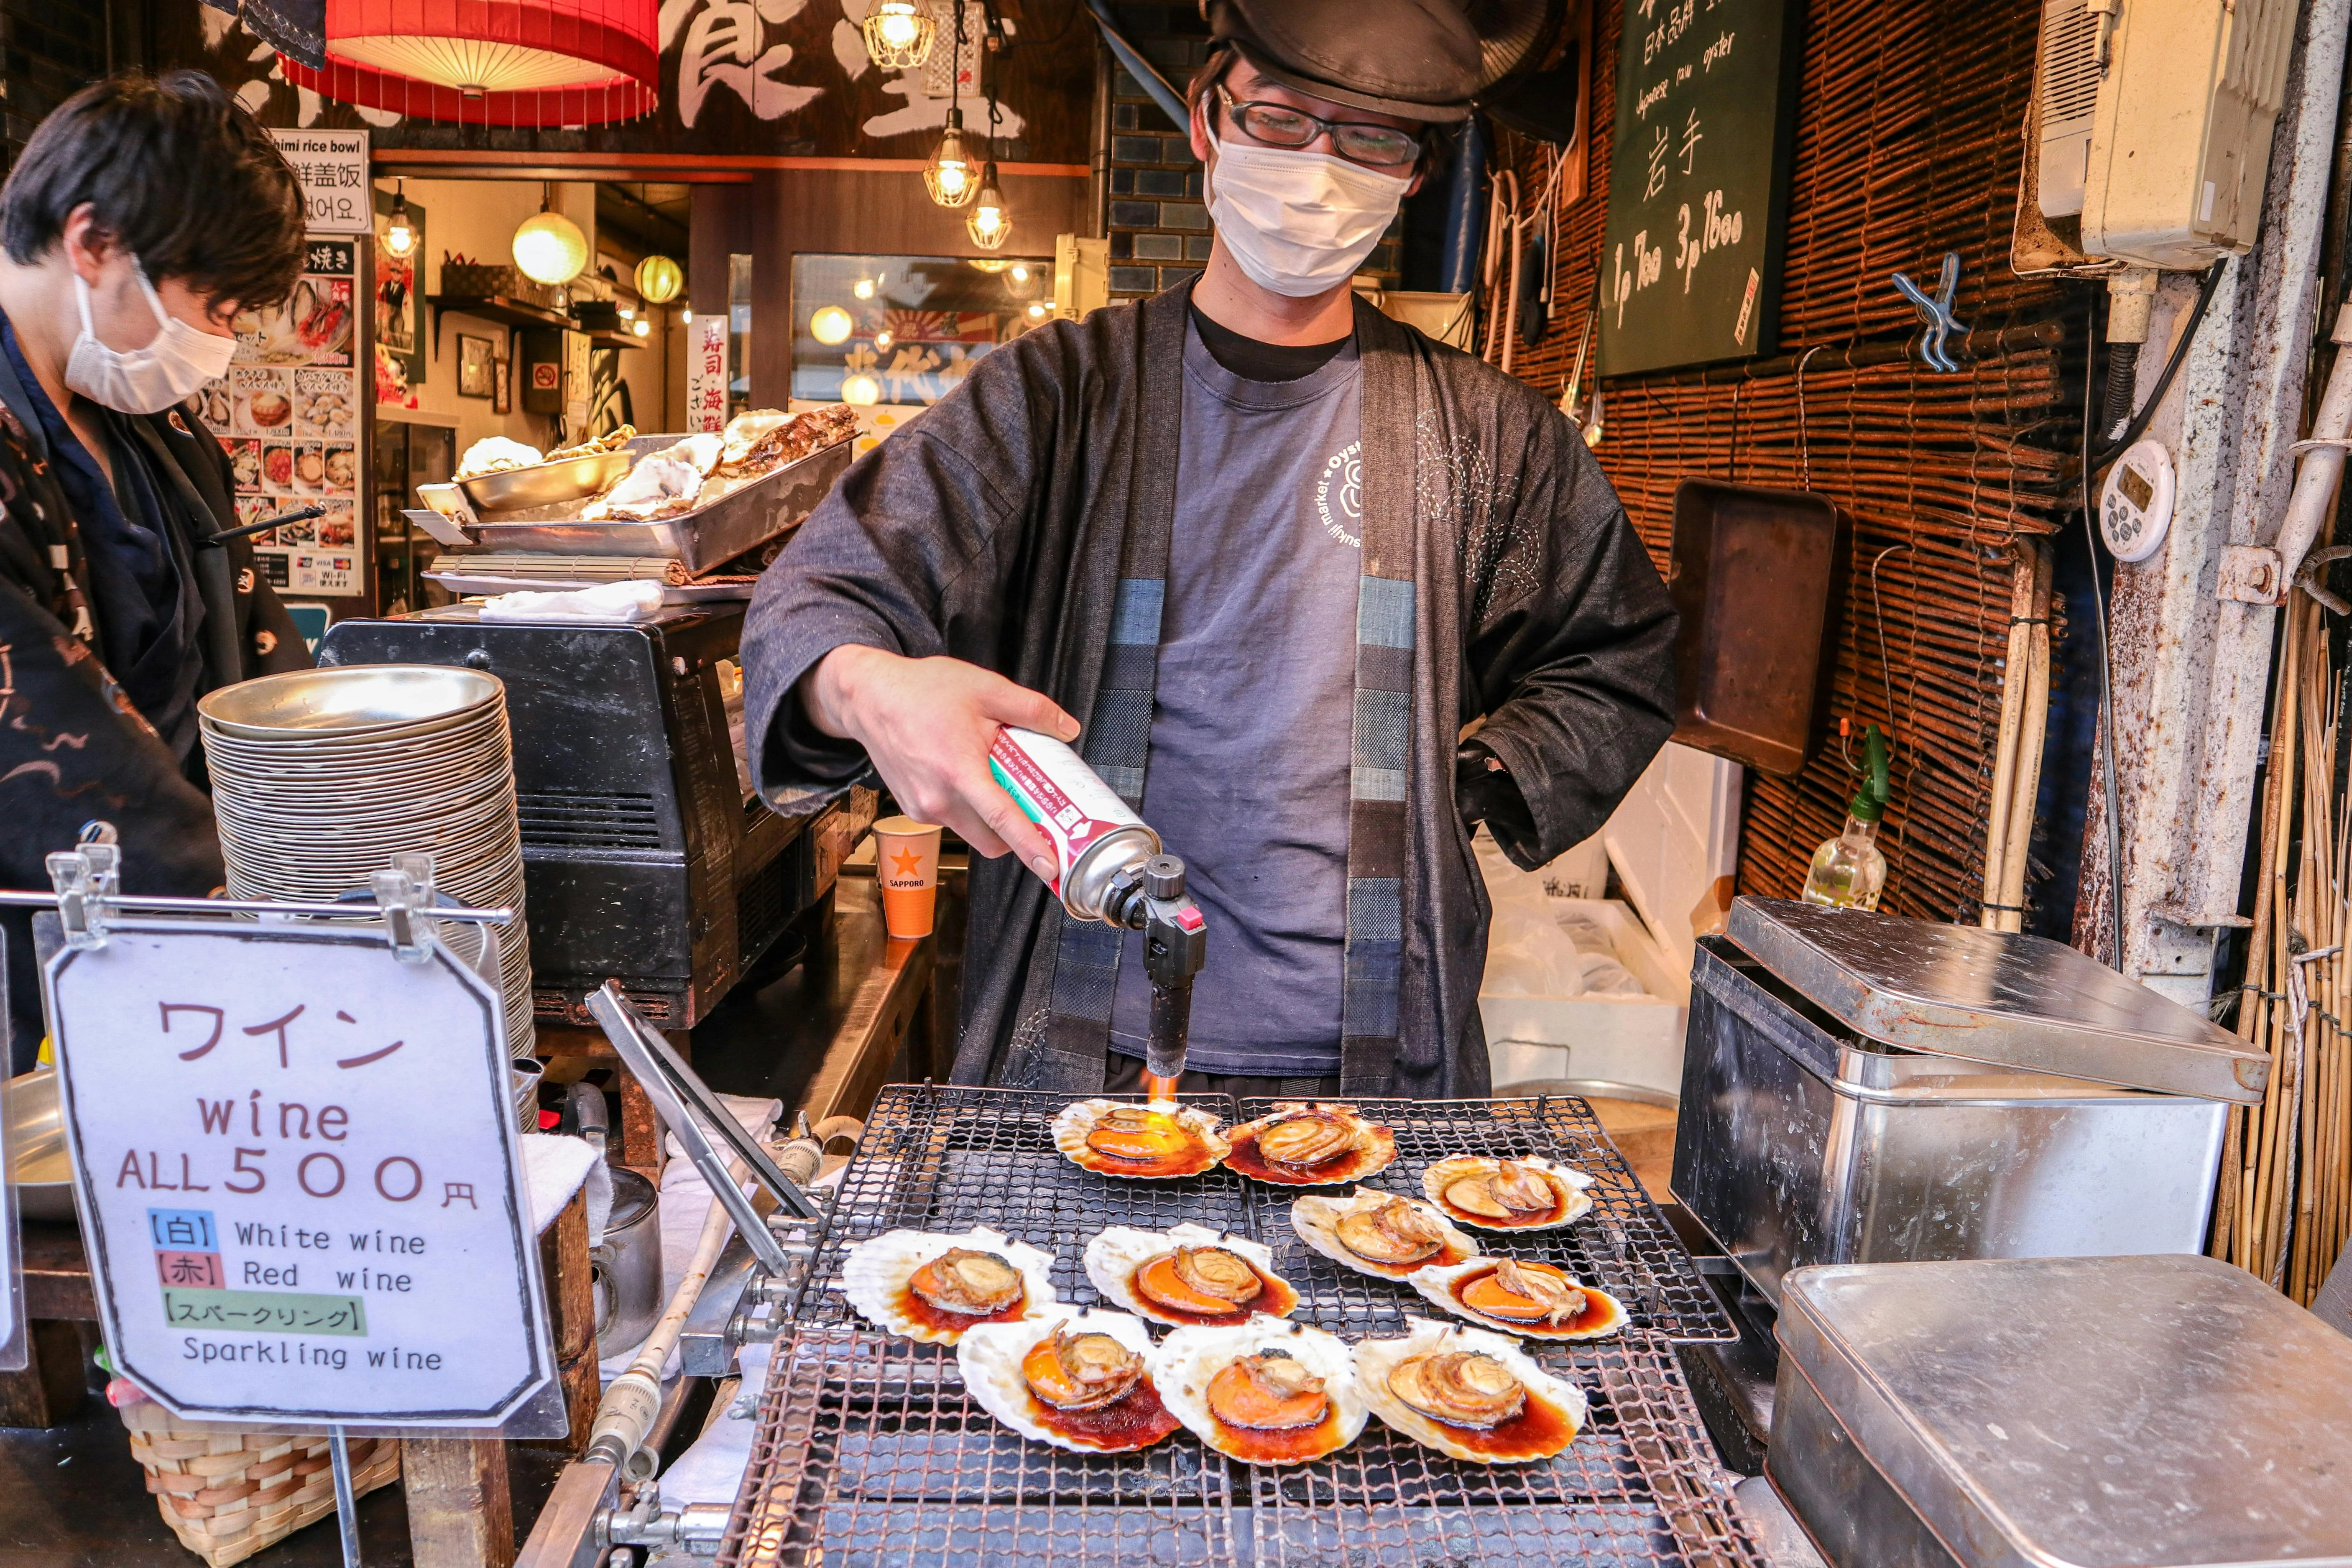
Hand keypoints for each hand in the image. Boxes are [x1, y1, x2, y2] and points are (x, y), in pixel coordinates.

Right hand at [803, 645, 1078, 874]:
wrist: (870, 697)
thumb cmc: (921, 692)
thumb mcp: (985, 688)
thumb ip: (1031, 709)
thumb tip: (1066, 728)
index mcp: (959, 771)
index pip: (1001, 819)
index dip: (1029, 846)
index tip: (1050, 866)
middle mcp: (938, 798)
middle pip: (991, 839)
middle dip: (1015, 831)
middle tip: (1029, 802)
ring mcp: (923, 807)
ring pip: (972, 830)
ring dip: (988, 816)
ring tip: (989, 774)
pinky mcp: (913, 808)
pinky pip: (952, 818)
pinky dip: (966, 806)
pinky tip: (962, 772)